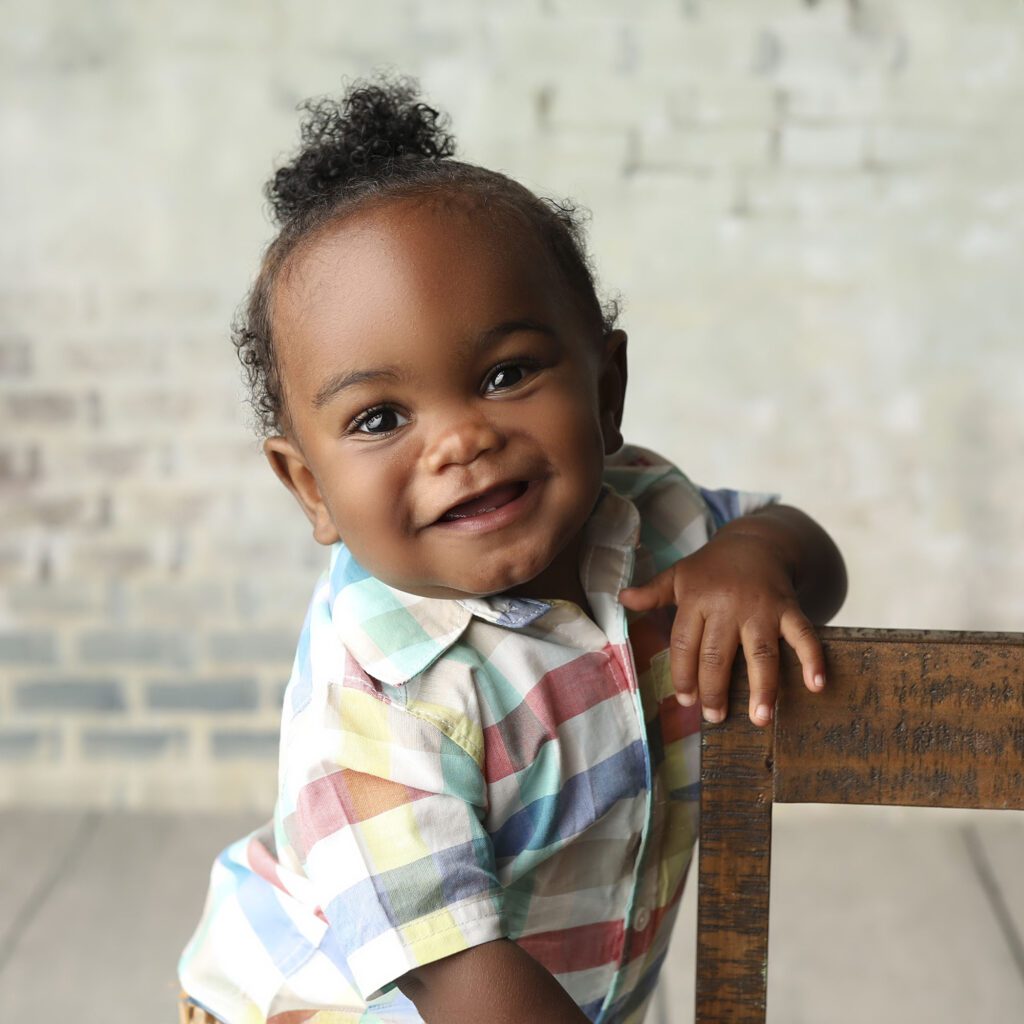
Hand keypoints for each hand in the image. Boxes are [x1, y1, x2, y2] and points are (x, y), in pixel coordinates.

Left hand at [619, 521, 826, 726]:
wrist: (757, 540)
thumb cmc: (713, 566)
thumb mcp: (680, 575)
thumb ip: (653, 592)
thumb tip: (621, 598)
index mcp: (697, 598)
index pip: (685, 644)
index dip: (683, 674)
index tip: (685, 701)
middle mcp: (728, 605)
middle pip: (717, 655)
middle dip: (715, 690)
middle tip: (714, 718)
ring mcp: (761, 607)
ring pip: (760, 652)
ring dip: (763, 688)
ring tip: (761, 720)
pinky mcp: (789, 608)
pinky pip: (803, 635)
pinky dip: (813, 659)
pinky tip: (817, 686)